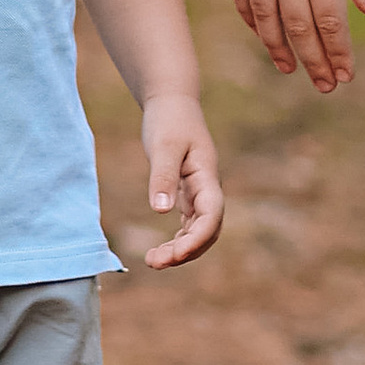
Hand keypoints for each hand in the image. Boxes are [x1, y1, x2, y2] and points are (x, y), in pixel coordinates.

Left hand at [139, 94, 224, 267]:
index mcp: (207, 177)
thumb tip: (160, 212)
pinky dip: (178, 240)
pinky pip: (189, 224)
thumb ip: (163, 176)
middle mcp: (208, 189)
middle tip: (155, 262)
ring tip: (152, 261)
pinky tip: (162, 250)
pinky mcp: (188, 193)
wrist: (172, 102)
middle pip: (207, 231)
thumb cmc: (169, 120)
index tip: (174, 255)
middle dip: (186, 252)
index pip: (211, 216)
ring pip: (198, 231)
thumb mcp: (163, 145)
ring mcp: (199, 192)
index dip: (197, 239)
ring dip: (181, 250)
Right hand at [228, 0, 364, 91]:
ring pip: (264, 18)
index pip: (330, 22)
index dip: (339, 53)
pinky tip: (262, 33)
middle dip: (314, 61)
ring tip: (292, 69)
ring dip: (279, 48)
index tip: (347, 76)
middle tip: (326, 85)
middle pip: (298, 28)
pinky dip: (250, 19)